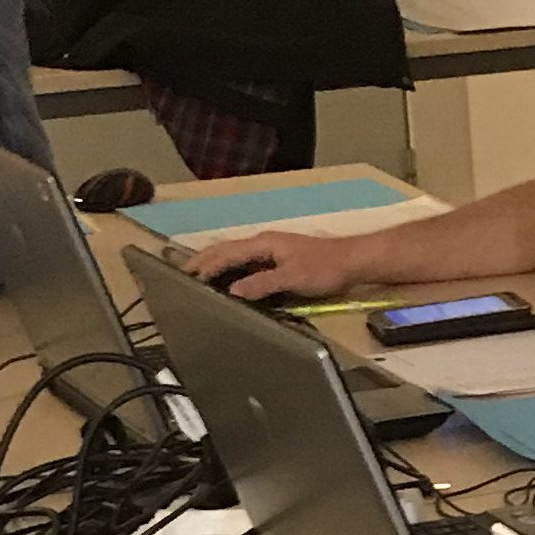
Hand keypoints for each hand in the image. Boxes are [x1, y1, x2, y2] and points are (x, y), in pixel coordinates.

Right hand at [183, 228, 356, 303]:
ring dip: (216, 264)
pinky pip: (247, 263)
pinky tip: (228, 281)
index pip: (226, 253)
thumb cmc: (324, 267)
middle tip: (182, 274)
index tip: (186, 276)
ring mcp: (271, 251)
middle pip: (226, 250)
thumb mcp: (292, 277)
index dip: (206, 265)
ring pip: (235, 255)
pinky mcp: (279, 260)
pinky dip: (231, 269)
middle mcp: (264, 243)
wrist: (352, 261)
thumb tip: (232, 291)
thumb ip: (262, 284)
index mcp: (264, 243)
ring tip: (197, 277)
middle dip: (204, 260)